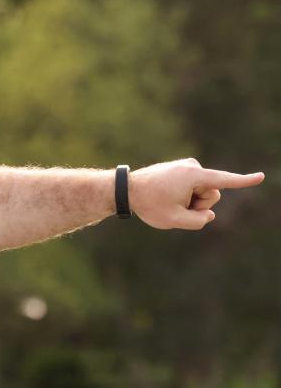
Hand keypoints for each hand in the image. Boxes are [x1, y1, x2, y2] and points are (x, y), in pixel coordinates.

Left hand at [130, 158, 263, 229]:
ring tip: (168, 200)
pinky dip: (183, 196)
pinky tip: (167, 195)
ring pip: (201, 192)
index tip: (261, 177)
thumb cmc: (148, 204)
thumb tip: (209, 214)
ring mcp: (187, 166)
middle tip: (174, 206)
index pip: (224, 180)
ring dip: (189, 201)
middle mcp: (192, 166)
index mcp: (193, 176)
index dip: (244, 181)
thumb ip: (198, 221)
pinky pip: (192, 188)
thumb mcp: (174, 220)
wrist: (126, 189)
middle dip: (198, 205)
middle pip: (211, 194)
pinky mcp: (181, 169)